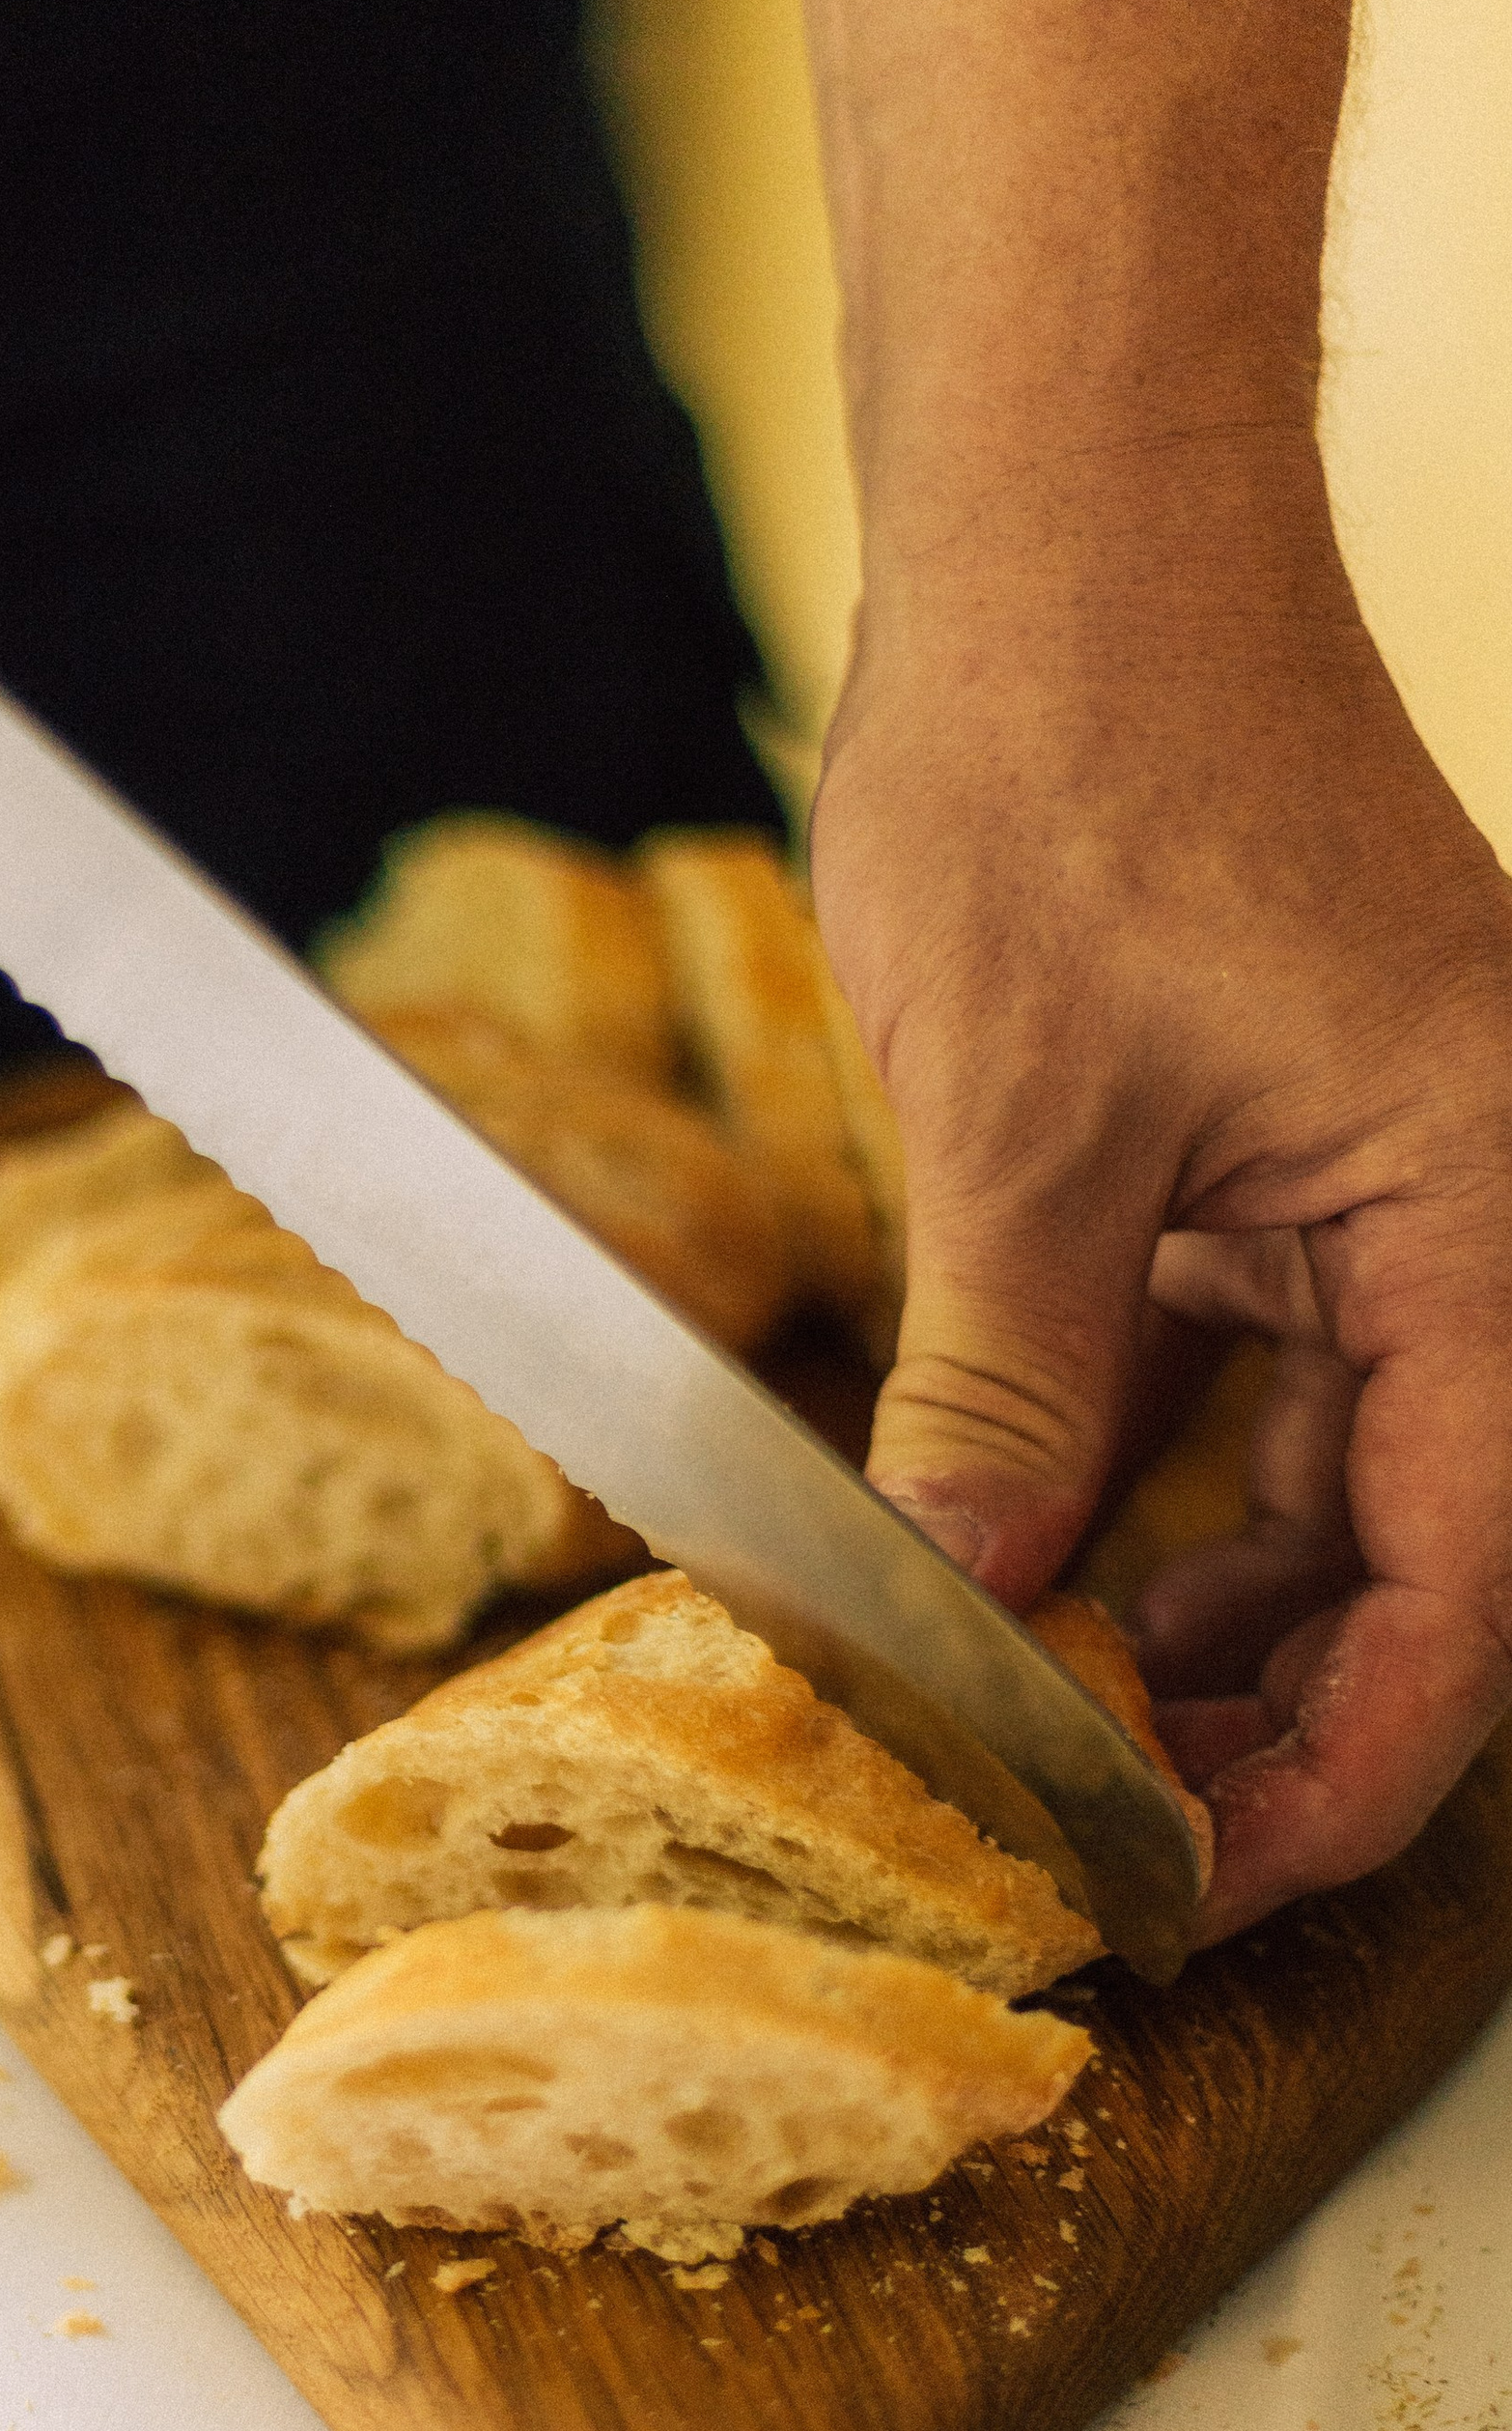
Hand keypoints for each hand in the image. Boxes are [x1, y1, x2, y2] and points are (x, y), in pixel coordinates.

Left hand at [813, 434, 1511, 1937]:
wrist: (1070, 548)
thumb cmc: (1077, 771)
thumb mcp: (1020, 1131)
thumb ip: (1009, 1395)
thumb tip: (970, 1613)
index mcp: (1492, 1214)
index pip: (1468, 1584)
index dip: (1338, 1775)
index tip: (1192, 1883)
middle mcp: (1482, 1218)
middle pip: (1427, 1556)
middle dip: (1278, 1715)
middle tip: (1114, 1837)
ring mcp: (1390, 1195)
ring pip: (1341, 1486)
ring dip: (1211, 1616)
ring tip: (1064, 1730)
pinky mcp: (1285, 1169)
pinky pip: (1257, 1383)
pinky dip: (1158, 1486)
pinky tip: (1044, 1574)